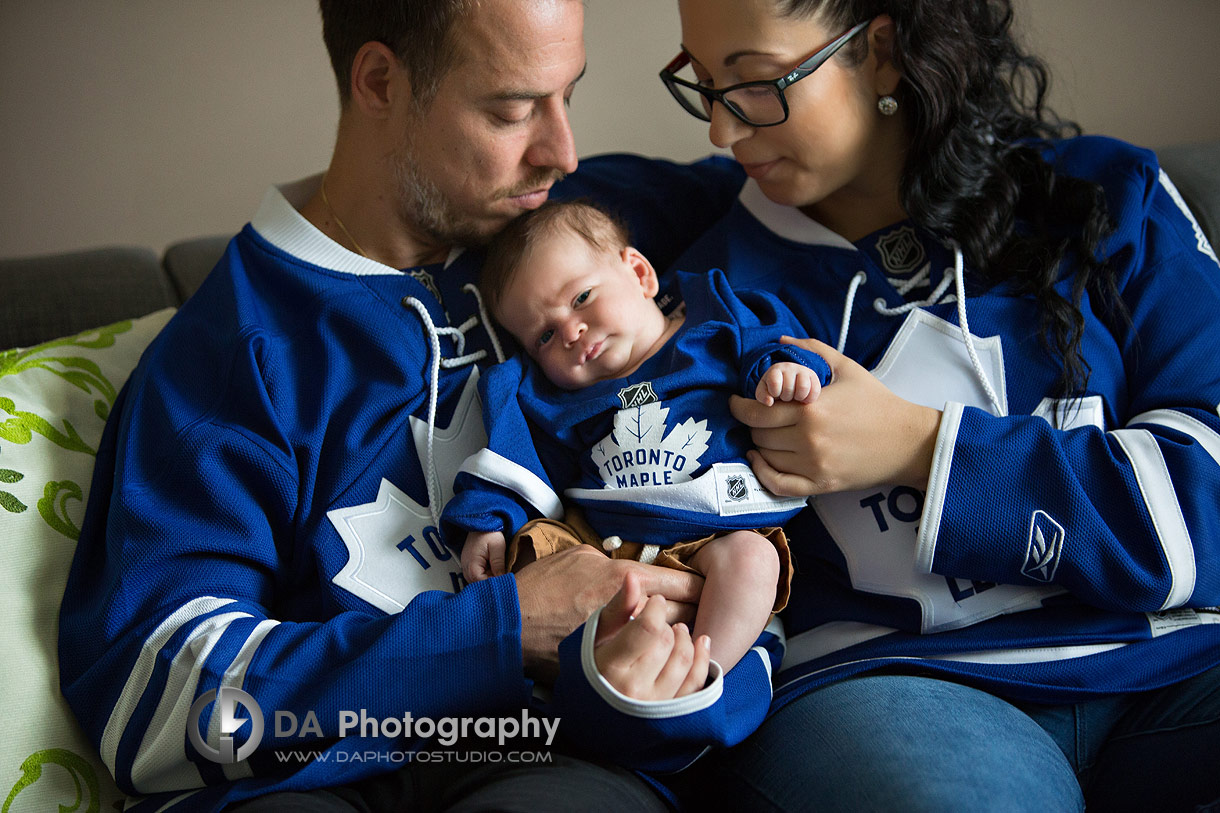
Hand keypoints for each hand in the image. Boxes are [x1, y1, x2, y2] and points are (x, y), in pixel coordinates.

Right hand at [461, 530, 505, 581]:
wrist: (481, 522)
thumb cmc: (489, 532)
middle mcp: (466, 568)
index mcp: (472, 565)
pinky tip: (494, 572)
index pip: (481, 583)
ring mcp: (466, 567)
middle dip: (491, 584)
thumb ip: (498, 564)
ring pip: (477, 582)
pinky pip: (476, 577)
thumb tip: (502, 579)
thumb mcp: (497, 547)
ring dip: (488, 580)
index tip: (505, 583)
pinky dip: (485, 576)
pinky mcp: (469, 566)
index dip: (494, 585)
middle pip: (478, 585)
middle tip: (504, 581)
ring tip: (499, 576)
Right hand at [513, 546, 702, 682]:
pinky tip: (657, 656)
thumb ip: (612, 562)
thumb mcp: (579, 556)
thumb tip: (631, 572)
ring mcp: (621, 642)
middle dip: (694, 615)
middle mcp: (629, 611)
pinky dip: (653, 658)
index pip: (681, 584)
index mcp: (625, 579)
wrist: (511, 623)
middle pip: (682, 616)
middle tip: (704, 613)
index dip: (700, 587)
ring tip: (685, 637)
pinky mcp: (609, 663)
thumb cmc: (542, 585)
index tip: (708, 588)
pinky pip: (644, 661)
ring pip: (667, 643)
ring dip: (678, 640)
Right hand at [593, 572, 710, 699]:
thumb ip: (616, 607)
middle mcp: (633, 689)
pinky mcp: (669, 714)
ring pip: (684, 660)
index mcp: (610, 666)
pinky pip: (696, 684)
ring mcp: (653, 705)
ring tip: (676, 629)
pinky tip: (700, 642)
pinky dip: (702, 659)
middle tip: (661, 617)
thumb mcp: (594, 635)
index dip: (656, 607)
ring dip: (685, 638)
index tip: (654, 601)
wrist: (586, 708)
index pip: (648, 628)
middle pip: (667, 641)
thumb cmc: (587, 665)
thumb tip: (632, 577)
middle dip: (667, 622)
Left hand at [731, 337, 940, 496]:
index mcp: (812, 408)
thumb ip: (811, 350)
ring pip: (765, 456)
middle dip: (751, 423)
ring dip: (759, 444)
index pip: (758, 410)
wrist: (908, 442)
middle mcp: (809, 439)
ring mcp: (814, 466)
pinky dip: (762, 473)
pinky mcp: (820, 486)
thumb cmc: (876, 402)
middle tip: (756, 415)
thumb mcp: (845, 368)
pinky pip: (778, 485)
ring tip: (765, 432)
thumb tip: (780, 340)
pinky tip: (759, 459)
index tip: (736, 400)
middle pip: (758, 434)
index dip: (740, 405)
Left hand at [755, 361, 820, 405]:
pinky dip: (809, 399)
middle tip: (785, 397)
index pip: (775, 383)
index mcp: (775, 370)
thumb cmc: (773, 389)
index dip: (775, 393)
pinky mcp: (813, 376)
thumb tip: (769, 402)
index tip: (775, 394)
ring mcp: (803, 370)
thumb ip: (762, 396)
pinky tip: (803, 399)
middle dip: (786, 397)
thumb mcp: (764, 392)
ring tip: (794, 397)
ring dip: (798, 398)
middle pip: (789, 388)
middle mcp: (790, 367)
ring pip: (803, 388)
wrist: (787, 383)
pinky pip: (815, 391)